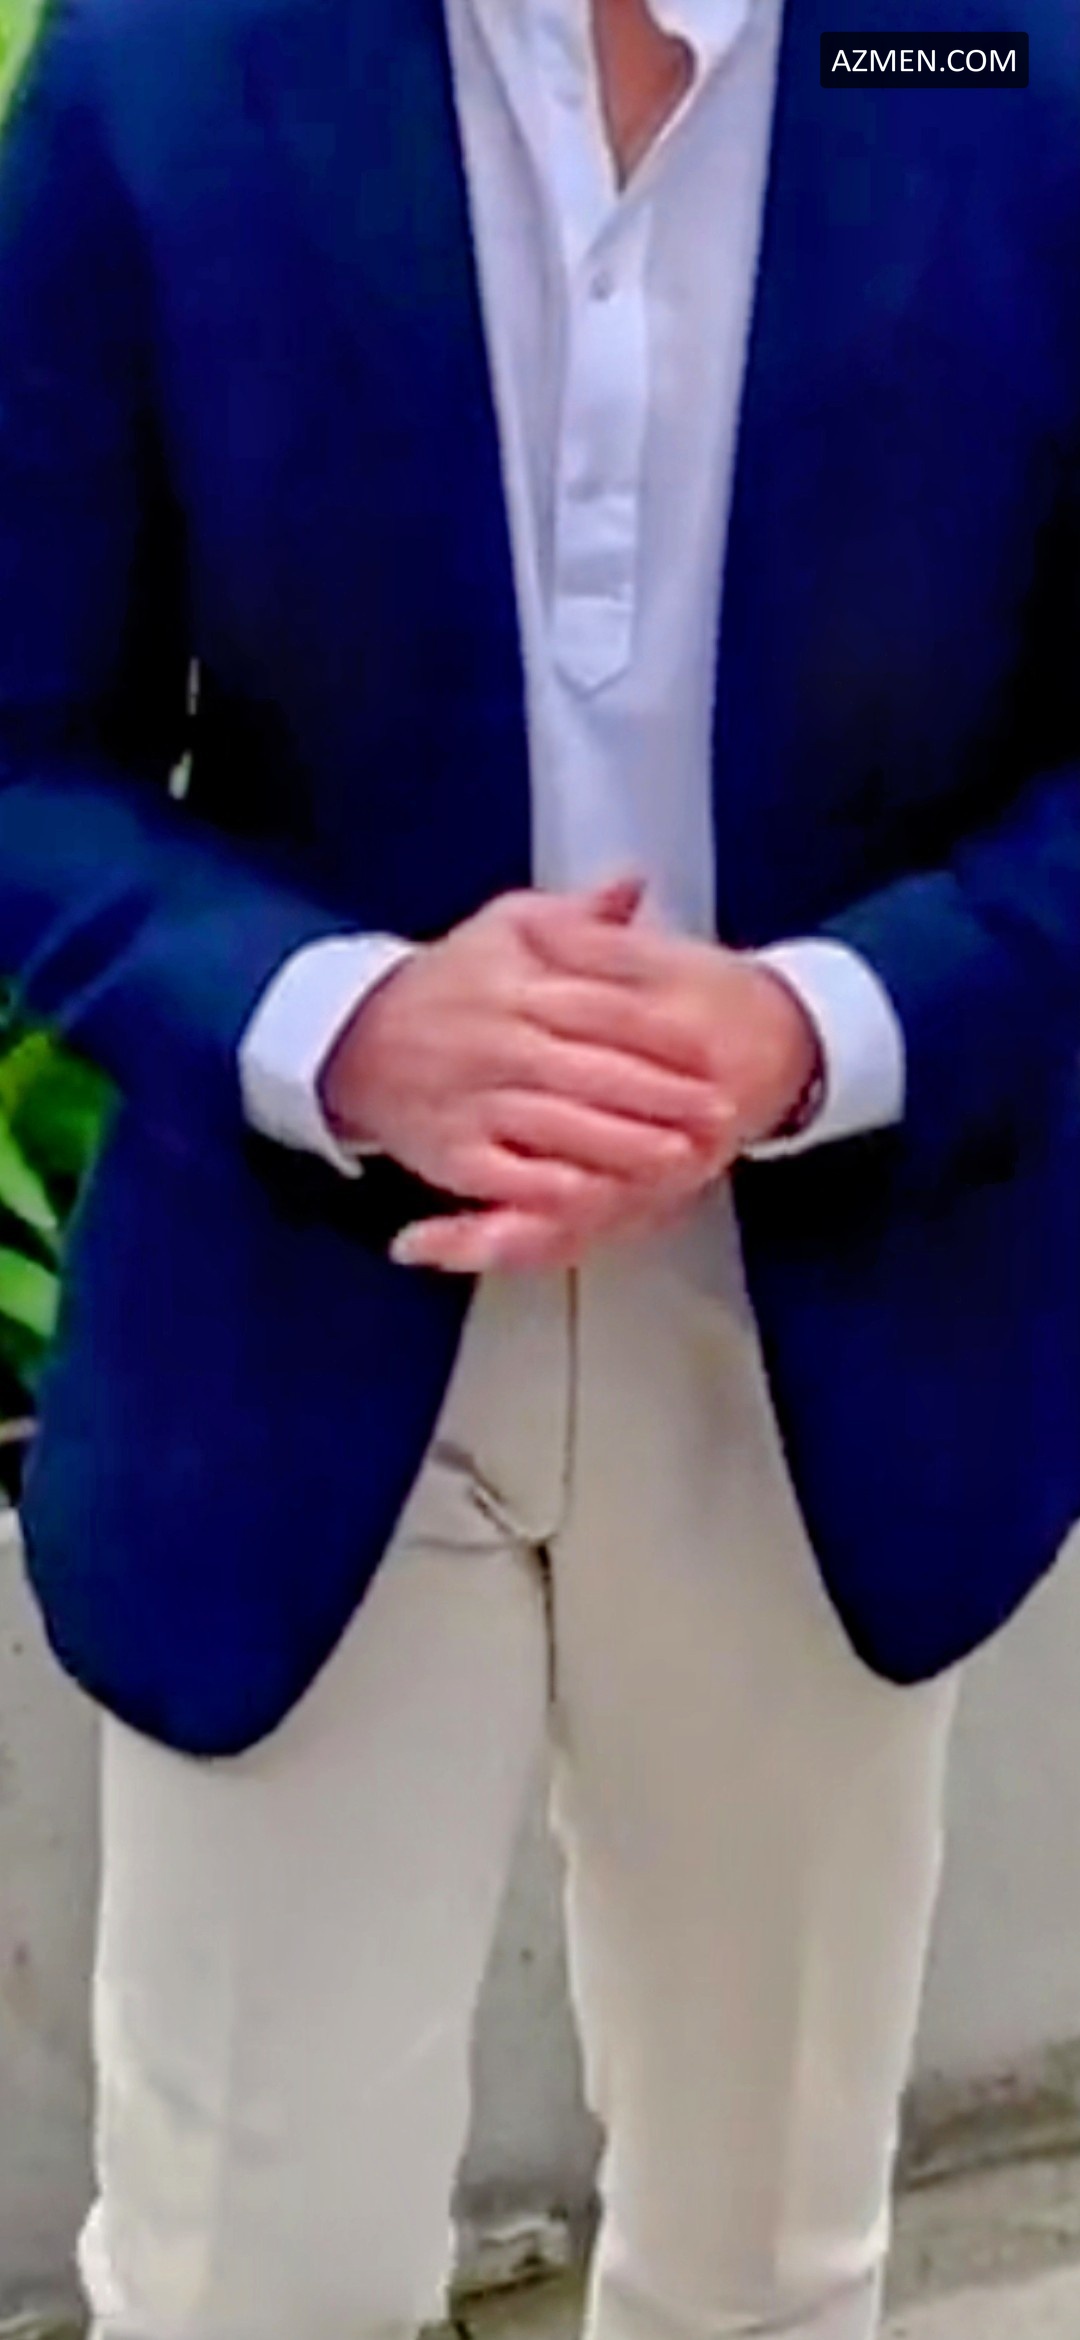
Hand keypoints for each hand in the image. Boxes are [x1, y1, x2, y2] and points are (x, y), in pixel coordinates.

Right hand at [320, 880, 736, 1266]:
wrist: (353, 1038)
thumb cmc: (447, 982)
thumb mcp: (502, 928)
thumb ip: (575, 914)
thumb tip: (636, 883)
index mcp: (515, 983)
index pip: (601, 1006)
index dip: (660, 1031)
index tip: (713, 1046)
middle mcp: (495, 1042)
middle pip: (590, 1070)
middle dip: (661, 1095)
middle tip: (722, 1113)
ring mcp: (471, 1101)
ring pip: (558, 1126)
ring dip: (623, 1145)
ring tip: (683, 1158)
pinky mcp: (450, 1153)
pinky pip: (506, 1176)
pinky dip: (550, 1188)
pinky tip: (599, 1195)